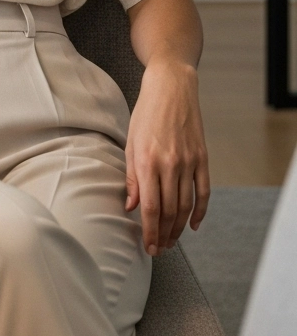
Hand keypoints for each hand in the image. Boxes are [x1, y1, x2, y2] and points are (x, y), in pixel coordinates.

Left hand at [125, 57, 209, 255]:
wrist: (172, 87)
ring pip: (186, 206)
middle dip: (164, 235)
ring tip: (172, 240)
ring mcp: (189, 162)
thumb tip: (131, 206)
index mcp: (147, 162)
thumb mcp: (130, 143)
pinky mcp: (202, 158)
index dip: (150, 232)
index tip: (149, 247)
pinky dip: (200, 212)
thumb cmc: (146, 113)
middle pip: (170, 211)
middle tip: (160, 248)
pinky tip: (193, 225)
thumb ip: (131, 177)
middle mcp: (169, 164)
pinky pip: (204, 192)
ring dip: (179, 228)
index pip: (150, 208)